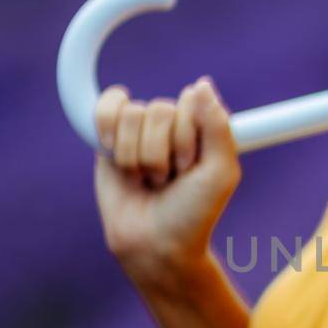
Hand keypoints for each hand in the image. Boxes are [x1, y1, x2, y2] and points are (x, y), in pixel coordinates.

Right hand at [93, 75, 241, 289]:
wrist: (154, 244)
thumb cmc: (193, 213)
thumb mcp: (221, 173)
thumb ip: (218, 126)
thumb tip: (201, 83)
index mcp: (202, 128)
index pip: (190, 101)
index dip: (187, 139)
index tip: (191, 169)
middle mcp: (172, 125)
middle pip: (159, 109)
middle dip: (162, 153)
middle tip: (168, 179)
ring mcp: (140, 130)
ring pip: (132, 115)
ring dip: (139, 156)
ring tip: (147, 179)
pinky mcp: (109, 139)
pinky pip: (106, 109)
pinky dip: (109, 130)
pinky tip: (115, 154)